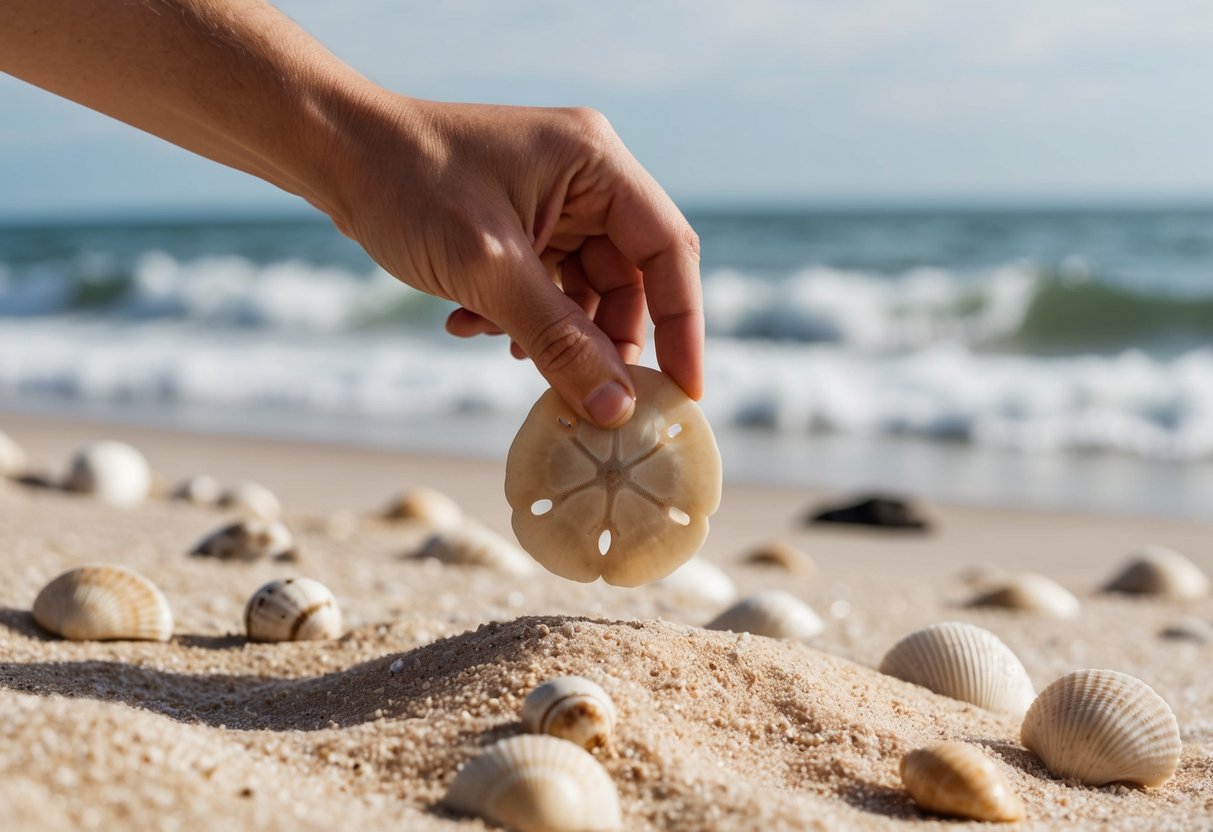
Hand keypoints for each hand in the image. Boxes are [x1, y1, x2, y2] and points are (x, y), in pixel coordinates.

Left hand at [329, 98, 703, 427]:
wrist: (328, 151)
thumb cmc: (405, 185)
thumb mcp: (488, 270)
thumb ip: (558, 340)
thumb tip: (617, 410)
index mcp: (596, 163)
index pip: (668, 250)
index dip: (683, 325)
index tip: (684, 390)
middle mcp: (585, 177)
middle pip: (629, 277)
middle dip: (601, 338)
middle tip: (585, 394)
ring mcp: (552, 200)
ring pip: (584, 289)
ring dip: (551, 332)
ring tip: (501, 348)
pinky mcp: (521, 222)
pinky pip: (546, 284)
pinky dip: (519, 316)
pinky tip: (473, 325)